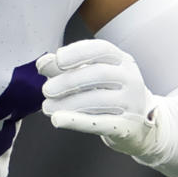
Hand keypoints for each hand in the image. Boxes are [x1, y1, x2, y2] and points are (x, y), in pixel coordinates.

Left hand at [36, 39, 157, 158]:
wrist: (135, 125)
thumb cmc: (107, 92)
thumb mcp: (88, 74)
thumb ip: (62, 67)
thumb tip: (42, 63)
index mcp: (120, 60)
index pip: (101, 49)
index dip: (78, 53)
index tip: (58, 60)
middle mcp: (130, 78)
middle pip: (99, 74)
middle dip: (68, 81)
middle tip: (46, 90)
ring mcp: (132, 103)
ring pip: (99, 100)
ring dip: (68, 103)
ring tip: (47, 107)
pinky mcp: (128, 127)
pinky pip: (101, 123)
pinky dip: (78, 121)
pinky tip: (58, 120)